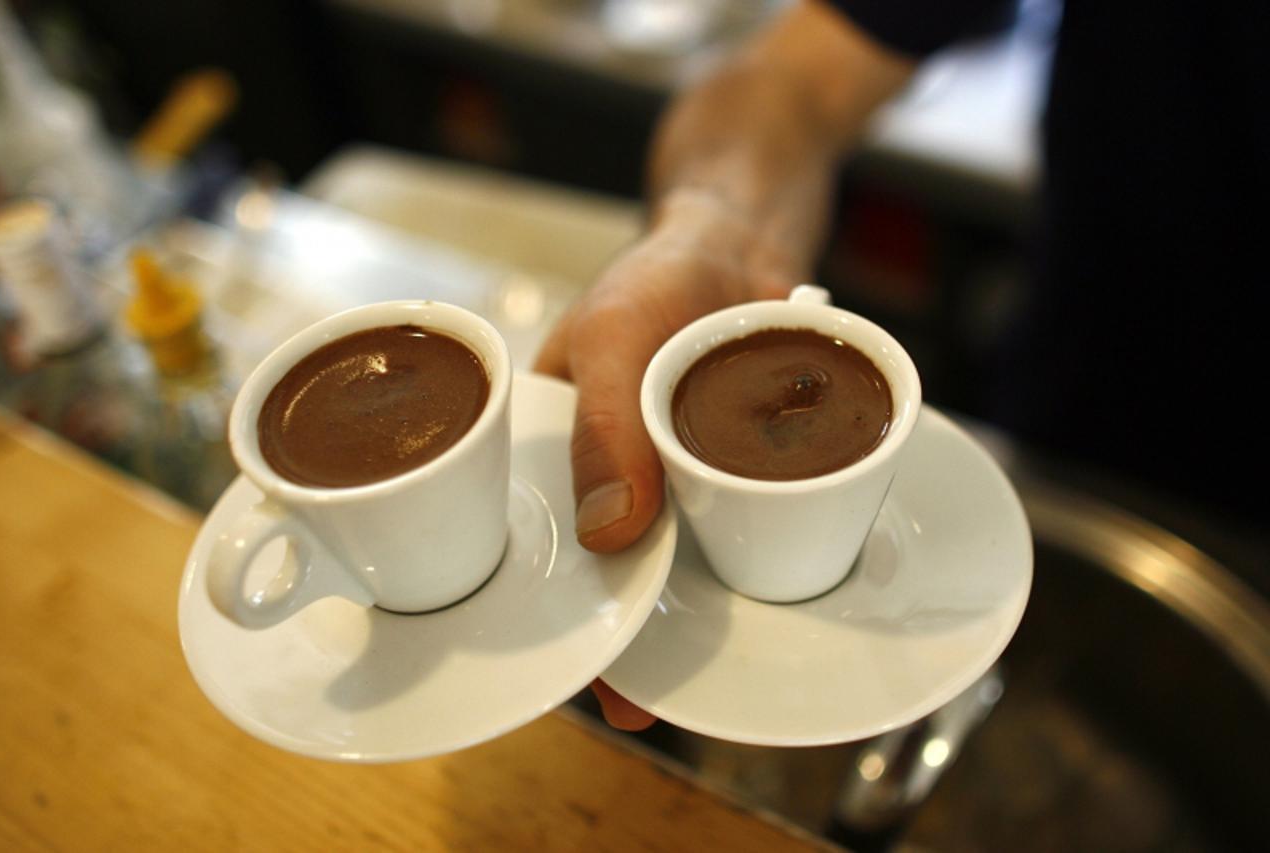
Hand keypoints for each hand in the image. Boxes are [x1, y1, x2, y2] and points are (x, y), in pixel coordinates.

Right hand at [534, 191, 801, 728]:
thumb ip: (607, 422)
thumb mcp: (615, 335)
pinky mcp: (744, 470)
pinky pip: (751, 524)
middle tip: (658, 702)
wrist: (741, 238)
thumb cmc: (655, 277)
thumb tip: (609, 533)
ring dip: (699, 611)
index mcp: (558, 454)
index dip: (556, 615)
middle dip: (632, 638)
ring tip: (719, 668)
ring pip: (687, 561)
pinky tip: (776, 595)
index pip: (539, 547)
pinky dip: (760, 557)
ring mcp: (684, 477)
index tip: (582, 677)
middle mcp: (620, 476)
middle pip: (617, 573)